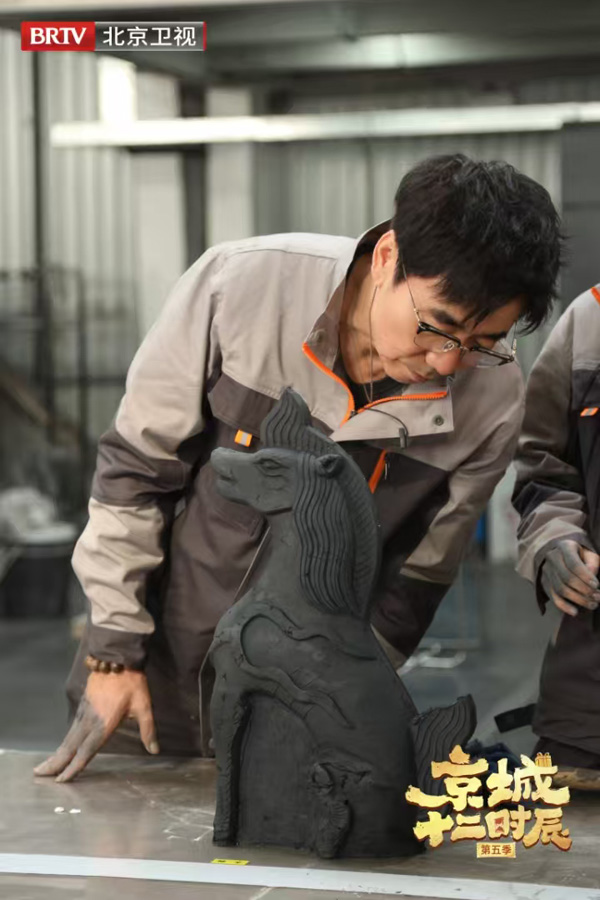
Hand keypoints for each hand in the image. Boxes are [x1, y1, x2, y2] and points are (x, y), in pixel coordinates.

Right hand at [33, 670, 158, 782]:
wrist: (116, 657)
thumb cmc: (132, 683)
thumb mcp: (144, 706)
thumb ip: (148, 730)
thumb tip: (155, 750)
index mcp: (104, 724)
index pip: (86, 751)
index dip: (74, 767)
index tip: (62, 781)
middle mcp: (90, 721)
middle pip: (69, 746)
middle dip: (55, 763)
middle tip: (39, 776)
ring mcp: (84, 712)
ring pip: (68, 737)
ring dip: (56, 752)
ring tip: (45, 766)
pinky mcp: (83, 704)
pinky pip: (71, 727)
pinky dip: (64, 740)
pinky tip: (62, 746)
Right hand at [540, 540, 599, 616]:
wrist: (560, 553)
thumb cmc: (580, 554)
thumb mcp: (589, 553)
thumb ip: (592, 563)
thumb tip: (591, 578)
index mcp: (564, 547)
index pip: (573, 564)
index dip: (585, 576)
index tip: (597, 585)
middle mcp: (552, 557)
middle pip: (566, 578)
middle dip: (584, 590)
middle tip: (598, 597)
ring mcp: (546, 570)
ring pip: (560, 589)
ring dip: (578, 599)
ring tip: (593, 605)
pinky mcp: (544, 582)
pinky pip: (553, 596)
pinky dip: (563, 606)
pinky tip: (575, 612)